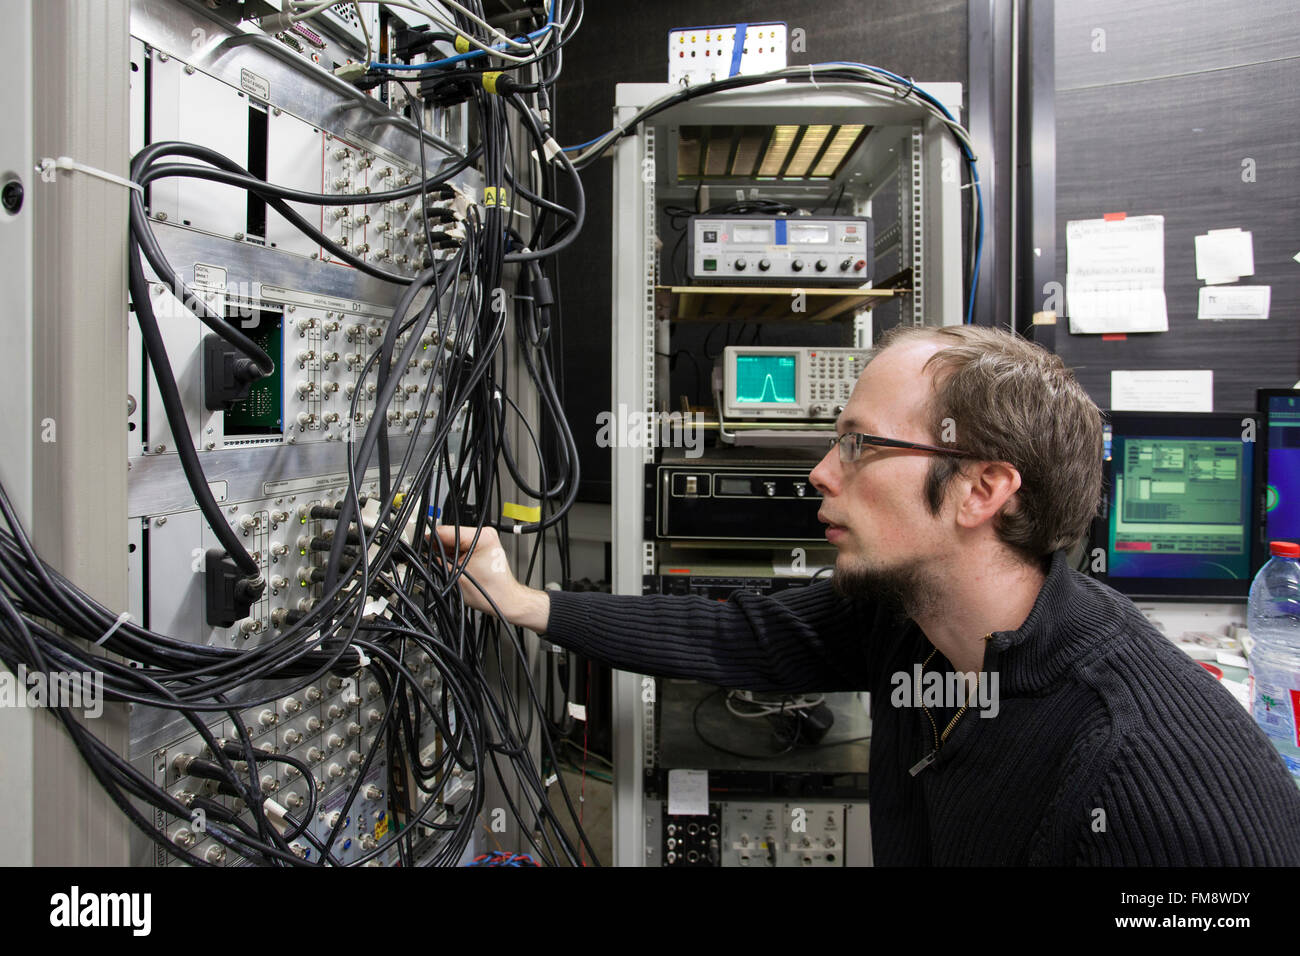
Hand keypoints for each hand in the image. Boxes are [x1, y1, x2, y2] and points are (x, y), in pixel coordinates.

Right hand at [432, 525, 549, 630]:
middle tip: (439, 563)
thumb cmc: (489, 591)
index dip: (431, 541)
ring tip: (453, 567)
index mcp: (481, 536)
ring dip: (448, 552)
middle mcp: (485, 533)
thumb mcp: (455, 577)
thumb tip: (426, 551)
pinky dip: (455, 554)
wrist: (504, 599)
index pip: (446, 531)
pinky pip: (461, 544)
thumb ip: (438, 561)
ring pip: (454, 540)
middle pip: (450, 534)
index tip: (423, 547)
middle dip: (441, 548)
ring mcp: (485, 537)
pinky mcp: (483, 543)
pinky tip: (458, 565)